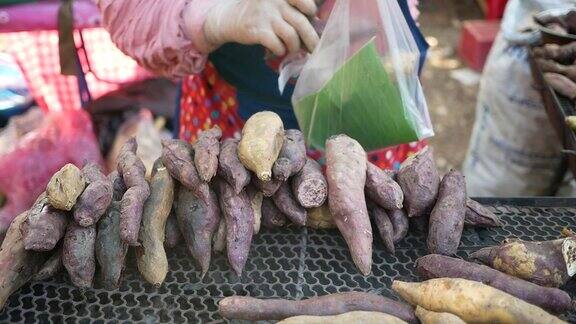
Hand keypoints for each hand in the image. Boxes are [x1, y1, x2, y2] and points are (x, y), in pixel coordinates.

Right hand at [203, 0, 320, 55]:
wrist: (228, 17)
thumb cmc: (260, 11)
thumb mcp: (277, 2)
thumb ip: (294, 8)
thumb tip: (317, 22)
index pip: (306, 2)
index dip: (312, 11)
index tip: (312, 19)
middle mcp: (276, 1)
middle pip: (302, 22)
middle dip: (311, 39)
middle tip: (314, 48)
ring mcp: (266, 15)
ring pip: (292, 36)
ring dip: (295, 47)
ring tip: (292, 49)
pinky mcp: (257, 30)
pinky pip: (277, 45)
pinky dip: (281, 51)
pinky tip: (278, 50)